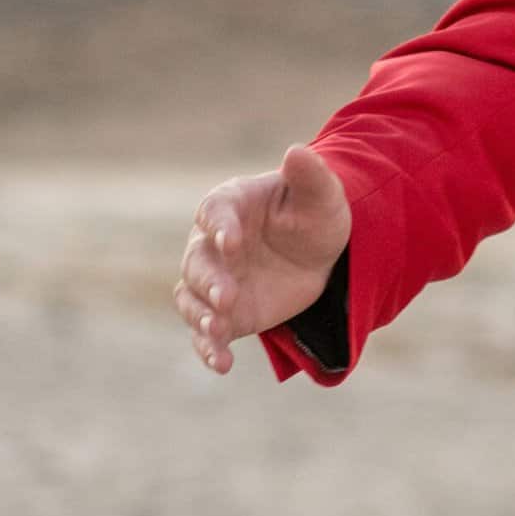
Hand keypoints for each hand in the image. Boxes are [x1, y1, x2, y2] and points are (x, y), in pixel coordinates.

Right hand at [172, 145, 351, 374]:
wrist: (322, 255)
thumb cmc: (315, 216)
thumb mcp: (322, 196)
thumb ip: (309, 176)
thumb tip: (298, 151)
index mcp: (230, 205)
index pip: (213, 212)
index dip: (218, 225)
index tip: (230, 241)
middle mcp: (212, 244)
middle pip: (197, 261)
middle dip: (209, 280)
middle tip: (227, 297)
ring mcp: (215, 281)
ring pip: (191, 298)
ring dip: (200, 315)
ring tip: (217, 330)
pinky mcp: (224, 314)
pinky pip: (206, 333)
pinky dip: (208, 348)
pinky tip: (221, 364)